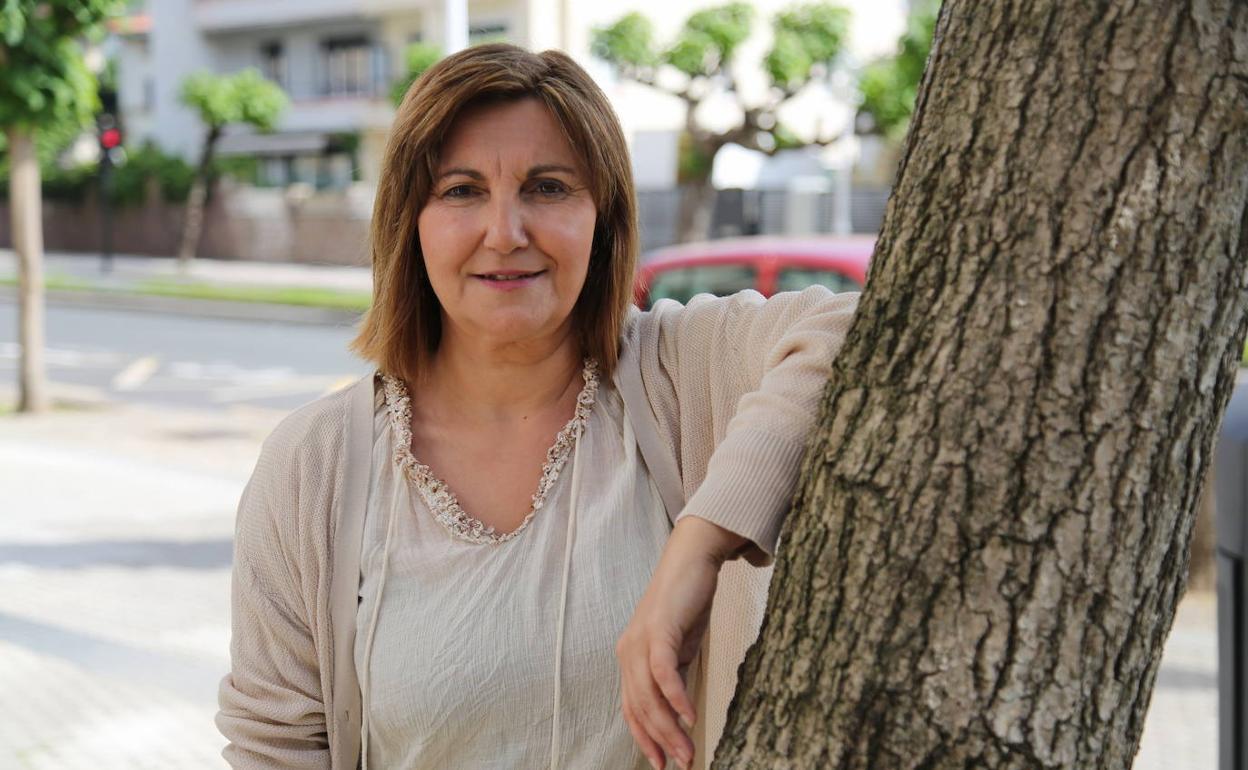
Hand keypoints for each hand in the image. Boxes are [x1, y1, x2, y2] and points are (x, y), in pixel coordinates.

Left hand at [617, 517, 747, 769]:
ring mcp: (641, 640)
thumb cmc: (687, 603)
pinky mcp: (659, 629)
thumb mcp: (679, 648)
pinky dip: (675, 697)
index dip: (645, 739)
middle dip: (661, 742)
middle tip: (683, 764)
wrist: (692, 559)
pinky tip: (689, 717)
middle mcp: (629, 651)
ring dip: (670, 728)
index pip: (633, 709)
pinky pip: (663, 671)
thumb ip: (674, 677)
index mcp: (631, 658)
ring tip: (688, 751)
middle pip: (640, 709)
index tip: (663, 764)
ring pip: (650, 696)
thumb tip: (680, 713)